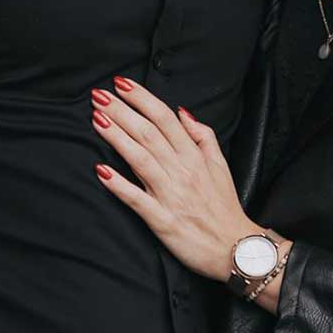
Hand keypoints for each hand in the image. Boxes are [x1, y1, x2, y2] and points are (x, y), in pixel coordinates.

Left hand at [91, 79, 252, 280]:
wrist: (236, 248)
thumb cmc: (224, 206)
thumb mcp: (221, 165)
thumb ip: (203, 136)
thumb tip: (182, 111)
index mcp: (194, 156)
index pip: (165, 118)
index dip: (142, 99)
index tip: (122, 84)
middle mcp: (182, 171)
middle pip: (148, 133)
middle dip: (122, 111)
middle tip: (98, 95)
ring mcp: (171, 195)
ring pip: (140, 159)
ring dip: (117, 138)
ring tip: (97, 119)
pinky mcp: (162, 220)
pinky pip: (137, 200)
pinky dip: (119, 185)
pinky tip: (101, 171)